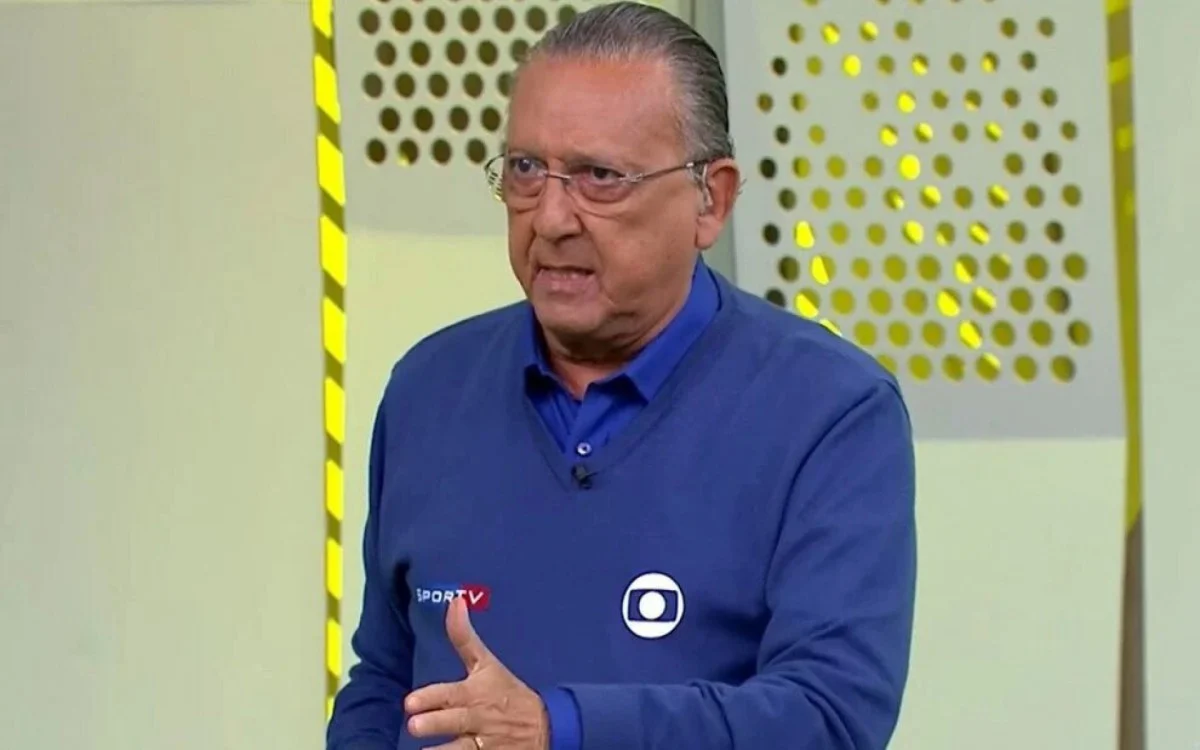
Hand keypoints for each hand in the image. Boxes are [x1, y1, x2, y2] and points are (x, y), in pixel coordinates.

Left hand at [404, 596, 549, 749]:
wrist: (546, 726)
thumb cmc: (508, 692)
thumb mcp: (488, 664)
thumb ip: (464, 637)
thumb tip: (455, 600)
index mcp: (476, 693)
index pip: (451, 694)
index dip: (430, 698)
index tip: (410, 703)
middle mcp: (478, 719)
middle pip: (453, 722)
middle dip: (434, 723)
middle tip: (414, 725)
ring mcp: (483, 744)